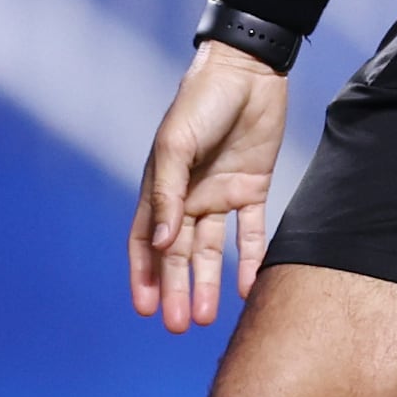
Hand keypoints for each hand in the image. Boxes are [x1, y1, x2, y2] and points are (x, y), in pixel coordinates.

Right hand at [131, 41, 290, 329]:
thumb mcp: (176, 145)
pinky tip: (246, 289)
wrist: (248, 70)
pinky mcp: (252, 187)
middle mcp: (188, 195)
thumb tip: (161, 245)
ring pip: (211, 250)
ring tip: (207, 318)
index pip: (147, 240)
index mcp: (162, 185)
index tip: (146, 309)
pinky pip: (249, 231)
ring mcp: (220, 193)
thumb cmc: (201, 101)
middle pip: (179, 254)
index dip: (144, 274)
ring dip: (208, 282)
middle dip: (177, 290)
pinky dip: (248, 259)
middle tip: (180, 326)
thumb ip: (167, 194)